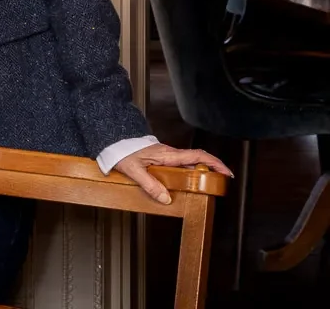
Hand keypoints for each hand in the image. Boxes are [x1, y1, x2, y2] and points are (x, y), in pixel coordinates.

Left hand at [113, 143, 232, 203]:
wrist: (113, 140)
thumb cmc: (123, 152)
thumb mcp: (134, 170)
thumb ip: (150, 184)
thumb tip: (166, 199)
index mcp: (167, 155)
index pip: (197, 156)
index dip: (214, 163)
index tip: (226, 172)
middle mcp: (170, 154)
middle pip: (197, 160)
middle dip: (212, 170)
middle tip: (221, 184)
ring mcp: (167, 156)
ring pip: (188, 164)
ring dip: (200, 173)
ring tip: (208, 187)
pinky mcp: (162, 159)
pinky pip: (180, 166)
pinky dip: (188, 174)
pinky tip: (188, 185)